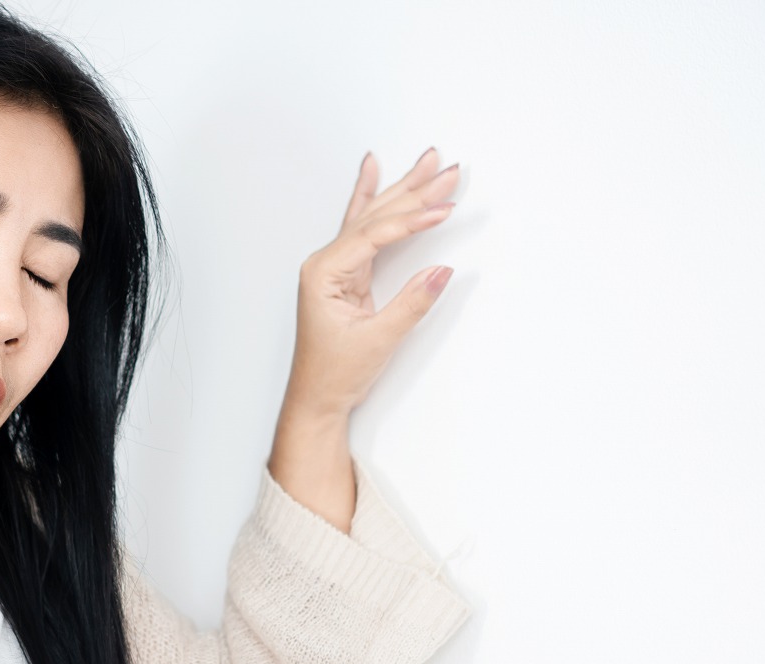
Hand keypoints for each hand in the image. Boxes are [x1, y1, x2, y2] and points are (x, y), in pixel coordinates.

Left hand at [282, 147, 459, 418]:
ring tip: (430, 162)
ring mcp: (335, 267)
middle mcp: (325, 263)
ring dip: (404, 191)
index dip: (412, 220)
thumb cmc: (334, 374)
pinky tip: (374, 170)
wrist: (316, 398)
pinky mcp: (346, 275)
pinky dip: (373, 201)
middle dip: (414, 192)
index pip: (374, 235)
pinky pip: (364, 229)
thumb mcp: (378, 340)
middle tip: (448, 169)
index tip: (444, 209)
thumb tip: (442, 271)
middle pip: (375, 217)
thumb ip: (411, 303)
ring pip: (373, 218)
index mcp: (323, 273)